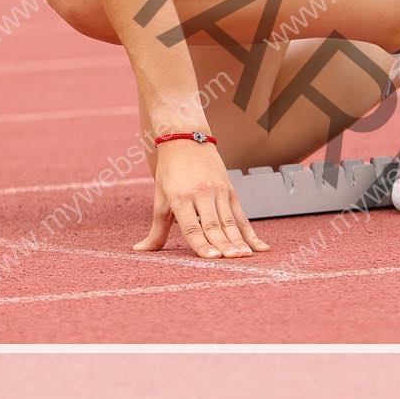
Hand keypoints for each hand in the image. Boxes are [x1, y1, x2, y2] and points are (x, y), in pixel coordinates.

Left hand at [135, 139, 268, 258]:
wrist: (186, 137)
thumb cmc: (169, 171)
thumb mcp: (160, 198)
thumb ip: (156, 229)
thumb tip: (139, 250)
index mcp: (180, 197)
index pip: (192, 227)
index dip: (202, 244)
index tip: (212, 258)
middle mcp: (201, 194)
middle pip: (213, 225)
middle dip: (224, 245)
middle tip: (233, 260)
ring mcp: (218, 191)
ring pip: (229, 221)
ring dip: (238, 241)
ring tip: (245, 256)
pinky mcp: (230, 190)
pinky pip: (241, 215)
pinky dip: (251, 233)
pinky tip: (260, 247)